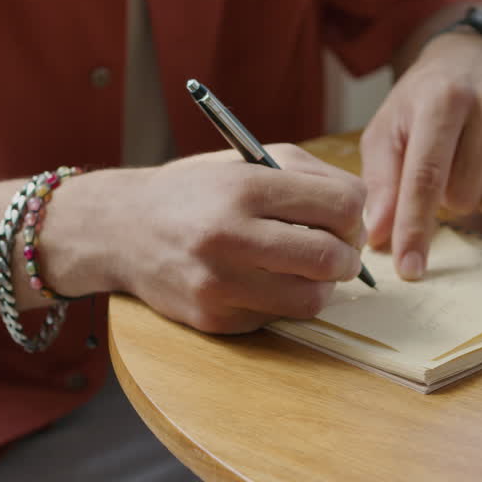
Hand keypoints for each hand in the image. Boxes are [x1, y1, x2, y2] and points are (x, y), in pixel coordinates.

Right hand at [48, 145, 366, 333]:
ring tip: (306, 270)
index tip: (343, 218)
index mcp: (245, 187)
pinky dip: (282, 302)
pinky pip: (278, 319)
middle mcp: (231, 236)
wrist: (122, 229)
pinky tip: (263, 282)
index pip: (341, 205)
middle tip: (337, 253)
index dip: (353, 214)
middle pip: (331, 259)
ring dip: (321, 287)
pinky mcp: (214, 319)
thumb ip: (307, 177)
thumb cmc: (195, 191)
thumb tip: (359, 210)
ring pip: (312, 300)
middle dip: (347, 257)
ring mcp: (221, 283)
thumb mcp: (246, 162)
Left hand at [360, 32, 481, 279]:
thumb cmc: (425, 101)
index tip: (409, 269)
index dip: (415, 229)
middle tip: (447, 166)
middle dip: (447, 199)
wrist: (477, 58)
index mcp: (444, 99)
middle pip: (465, 199)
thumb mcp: (389, 129)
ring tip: (475, 166)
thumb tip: (380, 236)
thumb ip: (380, 182)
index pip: (427, 179)